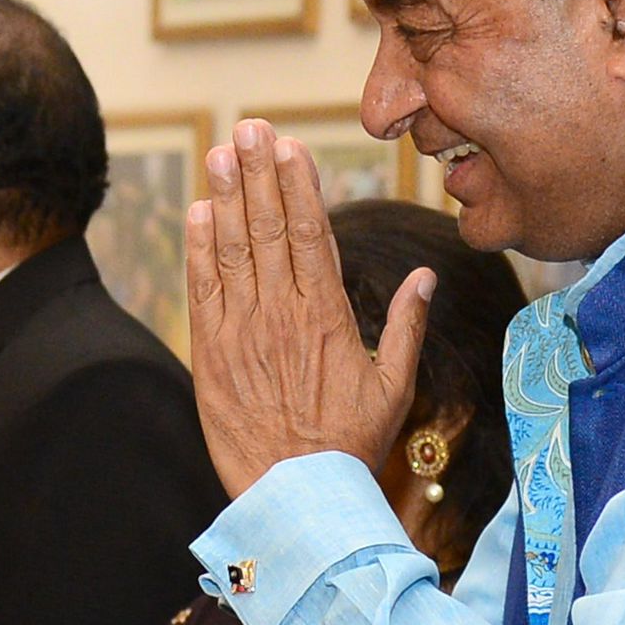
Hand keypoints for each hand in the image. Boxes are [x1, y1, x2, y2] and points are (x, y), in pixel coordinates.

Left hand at [183, 119, 433, 496]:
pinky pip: (204, 291)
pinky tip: (198, 213)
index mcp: (329, 316)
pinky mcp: (212, 356)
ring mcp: (244, 332)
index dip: (298, 186)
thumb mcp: (393, 386)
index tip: (291, 147)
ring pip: (233, 251)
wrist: (297, 496)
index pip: (312, 235)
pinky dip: (199, 250)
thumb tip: (426, 275)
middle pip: (269, 229)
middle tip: (250, 128)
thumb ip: (406, 325)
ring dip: (226, 198)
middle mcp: (284, 315)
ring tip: (221, 153)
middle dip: (259, 174)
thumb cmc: (351, 445)